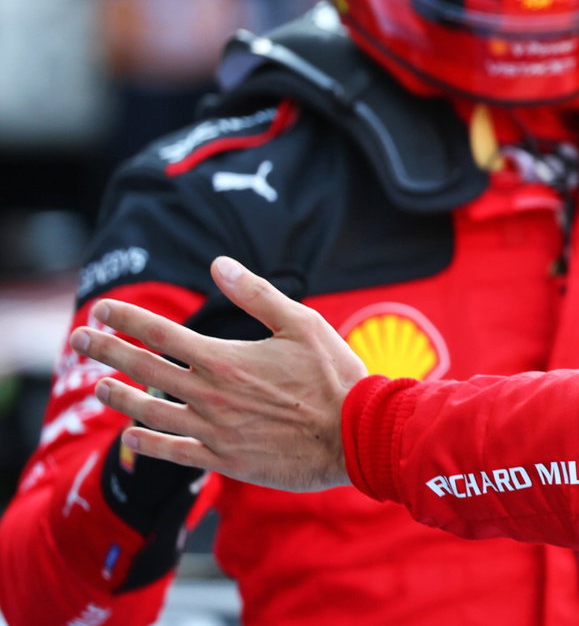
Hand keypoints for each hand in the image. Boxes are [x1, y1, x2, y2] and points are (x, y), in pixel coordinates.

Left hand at [70, 256, 367, 492]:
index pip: (161, 334)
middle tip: (78, 339)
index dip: (127, 319)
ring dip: (119, 398)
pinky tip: (132, 436)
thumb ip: (256, 294)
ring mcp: (213, 429)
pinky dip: (147, 443)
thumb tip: (218, 264)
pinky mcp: (224, 458)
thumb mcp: (302, 323)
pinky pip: (174, 452)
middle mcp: (210, 394)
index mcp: (225, 358)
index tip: (102, 309)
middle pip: (144, 369)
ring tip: (98, 387)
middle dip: (106, 352)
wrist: (354, 435)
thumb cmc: (334, 375)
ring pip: (150, 412)